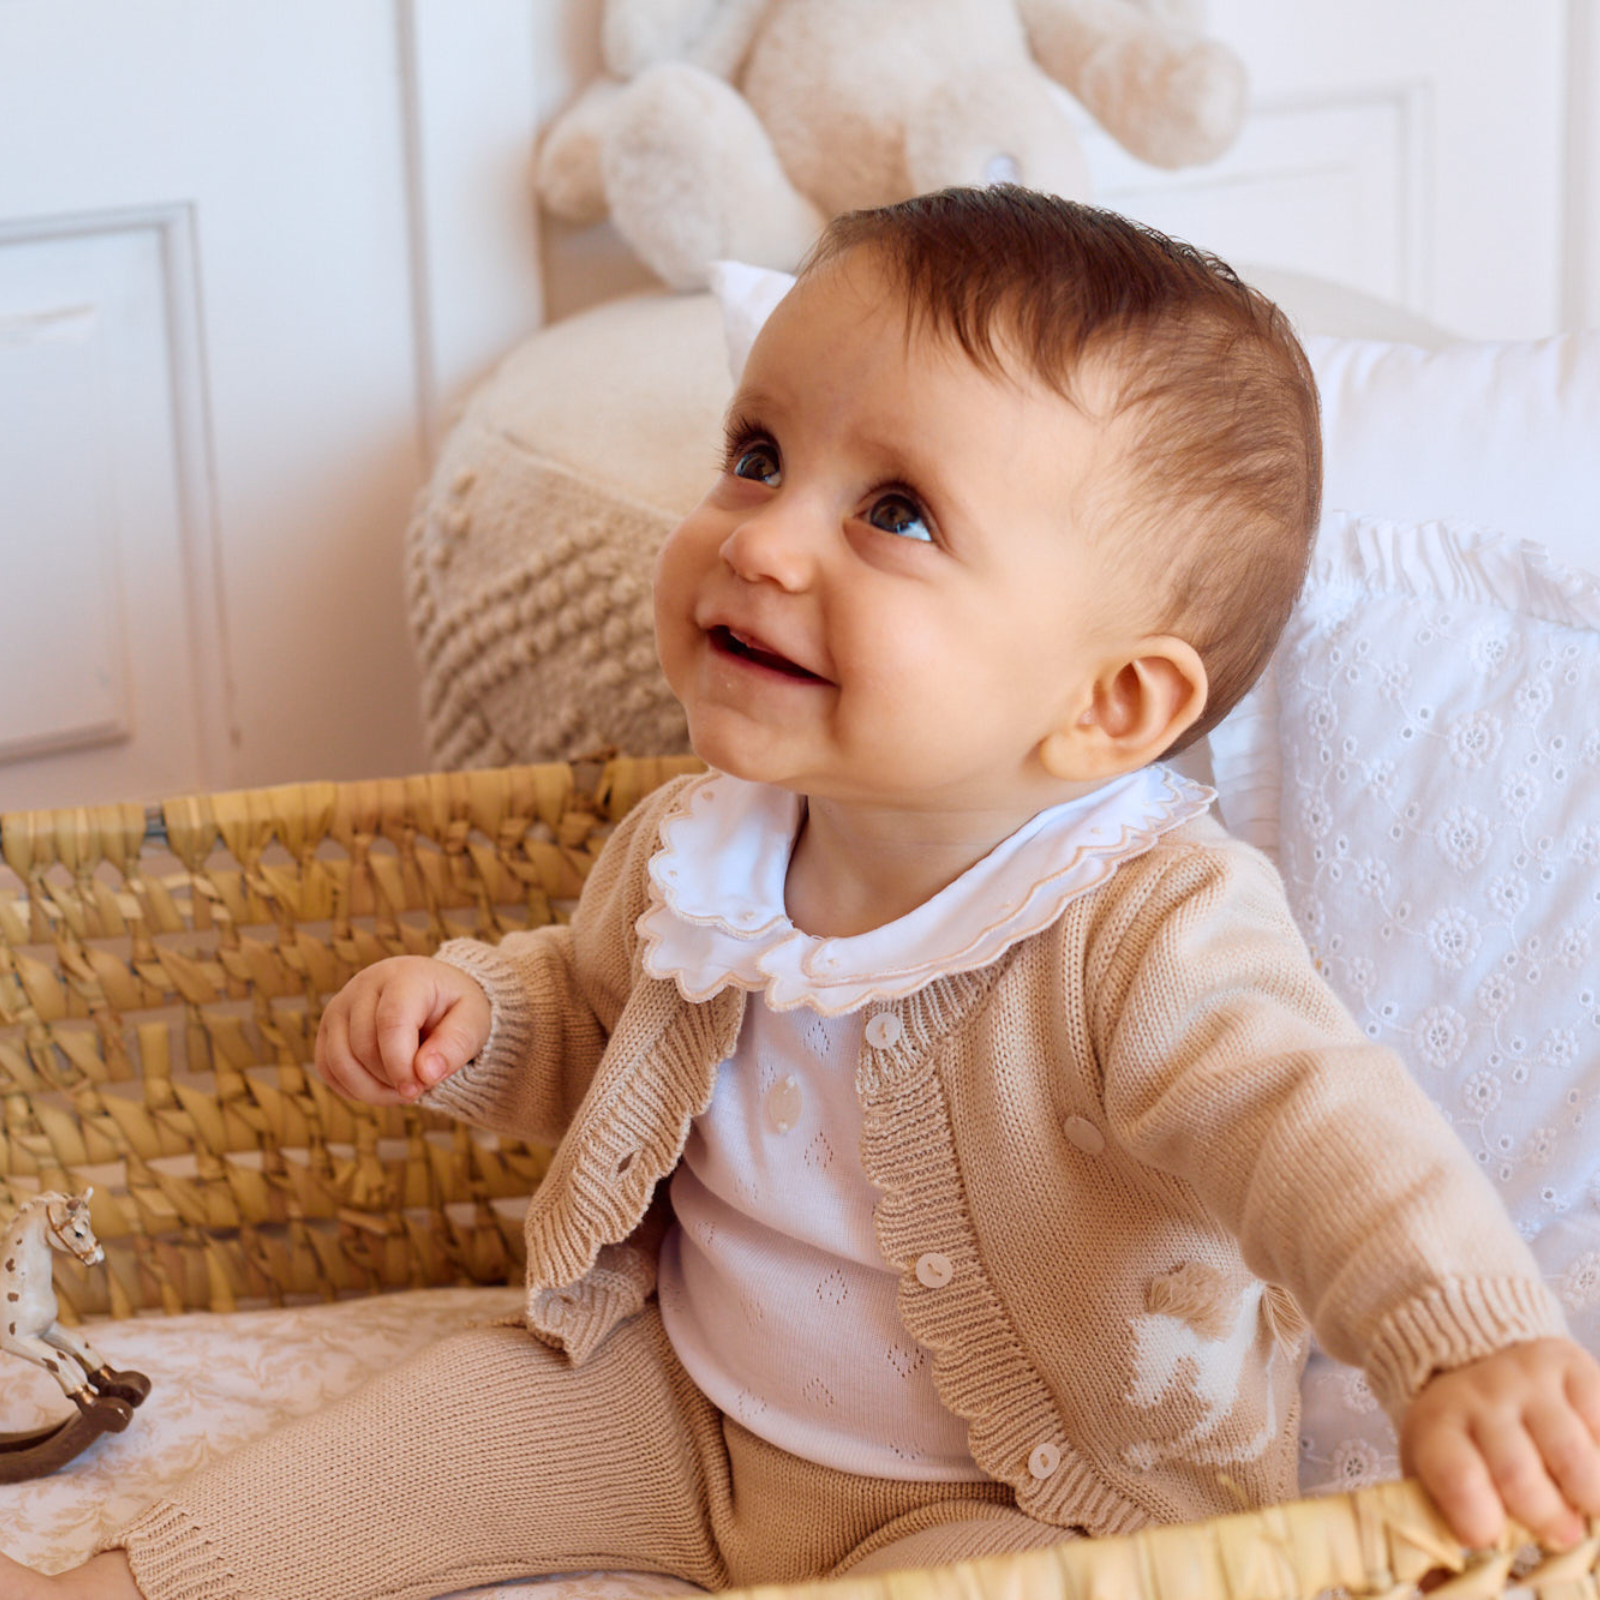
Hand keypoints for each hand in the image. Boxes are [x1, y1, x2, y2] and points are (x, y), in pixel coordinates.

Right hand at [314, 956, 490, 1104]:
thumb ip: (455, 1045)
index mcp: (406, 976)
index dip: (400, 1064)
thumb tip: (425, 1075)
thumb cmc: (455, 1008)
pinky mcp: (328, 1026)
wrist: (435, 992)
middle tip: (418, 1089)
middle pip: (363, 1046)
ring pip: (339, 1060)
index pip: (391, 1022)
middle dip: (390, 1080)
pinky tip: (380, 1088)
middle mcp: (365, 984)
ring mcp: (341, 1004)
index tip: (418, 1090)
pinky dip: (351, 1088)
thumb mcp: (473, 1021)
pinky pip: (327, 1067)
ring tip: (401, 1091)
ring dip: (370, 1090)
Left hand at [1400, 1337, 1599, 1550]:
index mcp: (1437, 1429)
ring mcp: (1526, 1379)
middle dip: (1547, 1518)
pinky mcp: (1572, 1368)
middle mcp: (1479, 1397)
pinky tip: (1593, 1472)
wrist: (1479, 1362)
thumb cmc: (1466, 1441)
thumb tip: (1438, 1591)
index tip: (1491, 1537)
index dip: (1476, 1515)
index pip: (1454, 1474)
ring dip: (1590, 1497)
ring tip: (1586, 1506)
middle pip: (1518, 1473)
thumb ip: (1438, 1531)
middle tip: (1560, 1534)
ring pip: (1574, 1456)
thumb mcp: (1436, 1474)